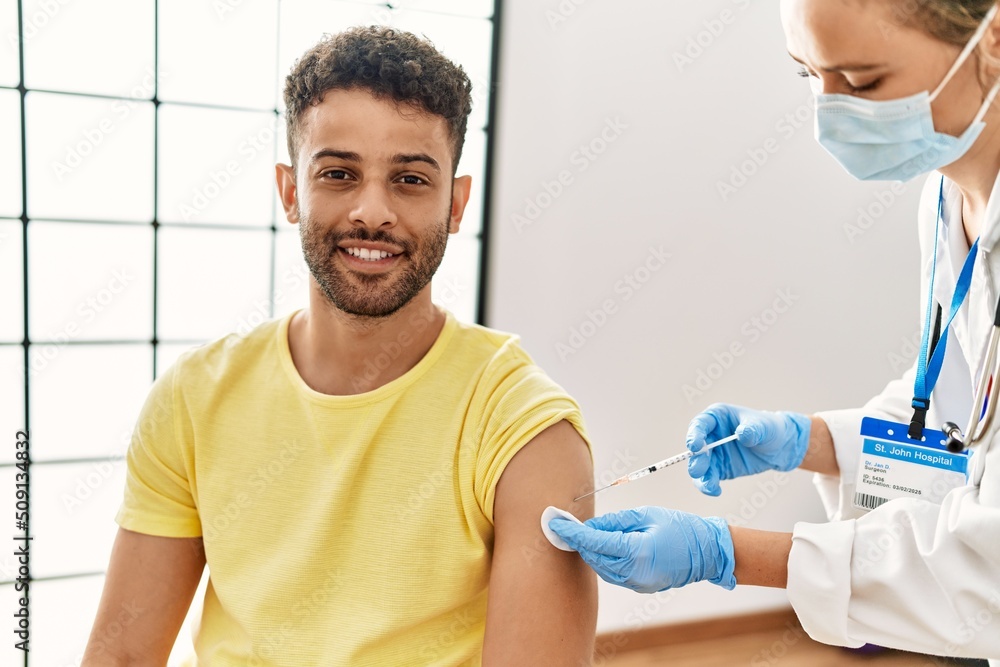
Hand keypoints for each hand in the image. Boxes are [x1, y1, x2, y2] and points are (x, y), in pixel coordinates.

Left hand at [548, 507, 734, 593]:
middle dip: (577, 541)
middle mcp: (634, 572)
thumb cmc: (680, 528)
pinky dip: (602, 560)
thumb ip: (616, 522)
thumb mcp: (647, 515)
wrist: (707, 552)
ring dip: (589, 551)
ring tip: (582, 533)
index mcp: (637, 551)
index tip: (555, 523)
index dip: (572, 533)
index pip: (594, 542)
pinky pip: (612, 573)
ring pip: (600, 568)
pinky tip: (601, 546)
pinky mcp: (639, 586)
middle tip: (565, 524)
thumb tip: (591, 526)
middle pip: (593, 557)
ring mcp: (637, 583)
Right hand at [686, 404, 810, 495]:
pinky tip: (715, 491)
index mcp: (716, 417)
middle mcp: (710, 434)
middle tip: (698, 470)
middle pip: (696, 448)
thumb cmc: (769, 428)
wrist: (779, 447)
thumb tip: (741, 434)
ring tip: (709, 486)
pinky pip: (709, 477)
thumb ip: (752, 430)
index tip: (695, 446)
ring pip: (699, 466)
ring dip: (700, 477)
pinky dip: (709, 485)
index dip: (694, 435)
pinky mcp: (719, 468)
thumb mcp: (764, 427)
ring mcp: (713, 453)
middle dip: (696, 460)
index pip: (700, 424)